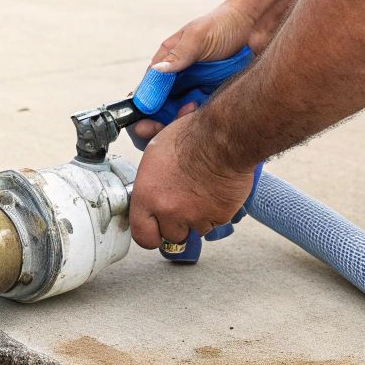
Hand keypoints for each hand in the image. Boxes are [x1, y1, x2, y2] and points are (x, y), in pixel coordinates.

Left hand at [127, 106, 254, 249]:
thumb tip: (141, 128)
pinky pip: (215, 222)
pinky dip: (216, 211)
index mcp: (148, 197)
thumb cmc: (192, 138)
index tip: (155, 229)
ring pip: (196, 230)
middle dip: (177, 224)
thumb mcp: (161, 140)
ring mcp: (195, 217)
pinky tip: (216, 192)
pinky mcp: (218, 217)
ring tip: (201, 194)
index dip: (150, 234)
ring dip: (198, 218)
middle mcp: (169, 211)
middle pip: (171, 235)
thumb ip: (148, 143)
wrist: (223, 140)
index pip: (142, 234)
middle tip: (182, 205)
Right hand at [132, 0, 275, 142]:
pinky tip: (203, 115)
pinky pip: (200, 114)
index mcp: (167, 61)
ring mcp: (195, 88)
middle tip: (166, 125)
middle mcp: (178, 77)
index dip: (144, 108)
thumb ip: (178, 55)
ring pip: (179, 114)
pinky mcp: (212, 97)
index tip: (146, 121)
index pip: (148, 88)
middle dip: (159, 120)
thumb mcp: (198, 36)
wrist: (257, 27)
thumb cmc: (224, 24)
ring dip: (179, 120)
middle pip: (161, 107)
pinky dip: (198, 120)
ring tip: (191, 111)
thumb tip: (157, 71)